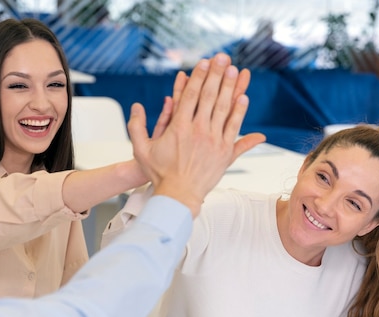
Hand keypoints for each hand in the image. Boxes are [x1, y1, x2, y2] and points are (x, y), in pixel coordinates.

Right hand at [128, 53, 265, 216]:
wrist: (178, 195)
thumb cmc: (159, 173)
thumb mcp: (141, 149)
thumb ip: (136, 126)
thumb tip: (135, 106)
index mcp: (178, 128)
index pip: (191, 96)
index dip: (199, 77)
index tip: (204, 63)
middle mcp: (197, 131)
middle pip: (210, 96)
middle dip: (217, 75)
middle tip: (223, 58)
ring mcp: (212, 140)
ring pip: (224, 108)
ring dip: (230, 88)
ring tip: (235, 70)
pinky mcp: (223, 151)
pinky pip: (233, 127)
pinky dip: (239, 112)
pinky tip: (243, 98)